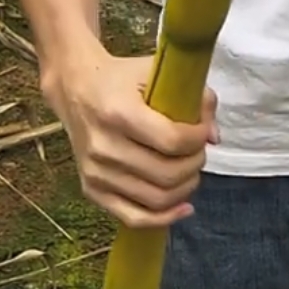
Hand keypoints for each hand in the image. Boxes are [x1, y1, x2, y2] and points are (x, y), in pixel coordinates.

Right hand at [43, 47, 218, 230]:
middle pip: (167, 174)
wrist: (74, 87)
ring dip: (185, 188)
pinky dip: (163, 218)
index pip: (172, 140)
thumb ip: (194, 96)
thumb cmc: (121, 78)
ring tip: (190, 170)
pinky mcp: (91, 189)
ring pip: (155, 199)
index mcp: (119, 112)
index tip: (203, 130)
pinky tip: (182, 206)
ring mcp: (95, 172)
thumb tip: (214, 137)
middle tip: (198, 151)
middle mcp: (104, 146)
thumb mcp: (155, 71)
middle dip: (194, 164)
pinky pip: (133, 218)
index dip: (198, 139)